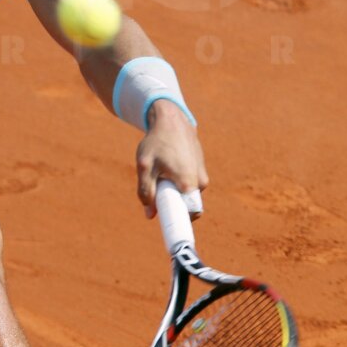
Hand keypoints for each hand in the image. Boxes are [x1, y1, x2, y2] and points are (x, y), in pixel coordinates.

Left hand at [136, 100, 208, 218]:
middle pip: (187, 206)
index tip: (167, 227)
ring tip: (159, 174)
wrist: (172, 120)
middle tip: (156, 196)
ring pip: (187, 195)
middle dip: (172, 205)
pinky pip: (189, 185)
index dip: (178, 223)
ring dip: (173, 192)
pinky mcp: (200, 169)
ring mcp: (202, 175)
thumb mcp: (144, 166)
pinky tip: (166, 168)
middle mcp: (200, 182)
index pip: (190, 215)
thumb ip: (146, 191)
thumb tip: (149, 215)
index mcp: (188, 184)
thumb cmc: (157, 142)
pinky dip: (177, 183)